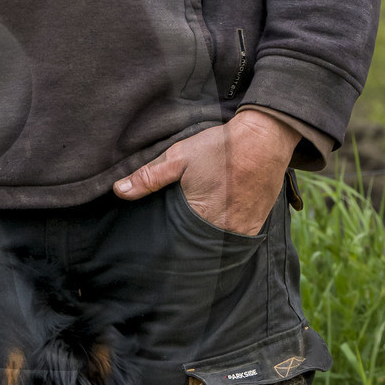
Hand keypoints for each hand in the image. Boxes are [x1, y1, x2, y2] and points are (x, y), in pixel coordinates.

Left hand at [113, 109, 299, 236]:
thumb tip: (119, 191)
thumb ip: (149, 176)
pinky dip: (225, 237)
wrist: (265, 138)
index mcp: (199, 216)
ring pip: (217, 246)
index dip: (168, 240)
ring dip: (206, 242)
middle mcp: (223, 230)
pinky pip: (236, 240)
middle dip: (186, 244)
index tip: (159, 244)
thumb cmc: (220, 147)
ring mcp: (243, 230)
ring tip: (195, 234)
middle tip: (176, 239)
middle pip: (197, 246)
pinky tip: (217, 226)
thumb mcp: (179, 156)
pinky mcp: (256, 226)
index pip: (177, 241)